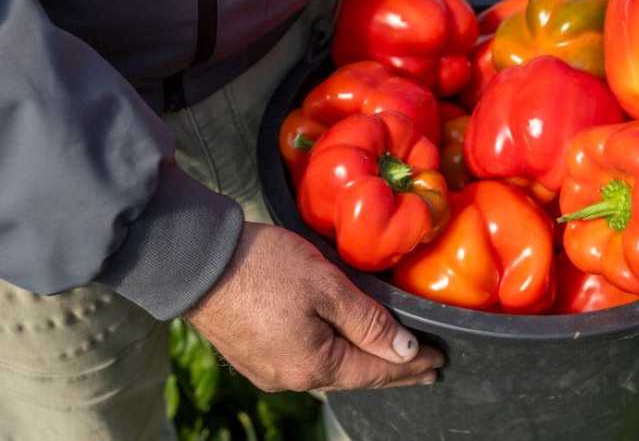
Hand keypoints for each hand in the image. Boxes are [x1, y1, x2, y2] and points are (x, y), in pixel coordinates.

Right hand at [186, 223, 443, 391]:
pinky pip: (308, 363)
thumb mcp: (327, 287)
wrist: (196, 263)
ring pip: (330, 372)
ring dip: (363, 367)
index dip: (410, 367)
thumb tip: (404, 352)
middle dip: (392, 373)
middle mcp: (293, 378)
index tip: (439, 363)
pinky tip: (341, 354)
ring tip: (389, 363)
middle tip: (425, 371)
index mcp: (315, 364)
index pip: (376, 370)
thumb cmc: (265, 268)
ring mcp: (269, 370)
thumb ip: (367, 322)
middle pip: (355, 377)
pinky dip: (335, 359)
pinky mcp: (254, 356)